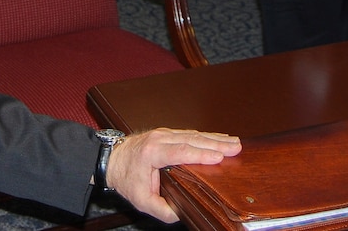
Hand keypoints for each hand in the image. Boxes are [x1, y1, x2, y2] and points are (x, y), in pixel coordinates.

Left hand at [106, 128, 241, 222]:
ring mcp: (163, 134)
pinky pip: (189, 134)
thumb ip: (160, 209)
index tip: (219, 157)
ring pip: (193, 134)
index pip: (181, 152)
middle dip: (216, 144)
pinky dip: (205, 136)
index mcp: (152, 152)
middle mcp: (159, 139)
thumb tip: (179, 214)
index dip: (201, 155)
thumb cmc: (125, 177)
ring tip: (234, 142)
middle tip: (236, 147)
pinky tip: (218, 139)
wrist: (111, 159)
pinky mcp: (166, 134)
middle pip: (192, 140)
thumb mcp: (140, 199)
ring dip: (214, 138)